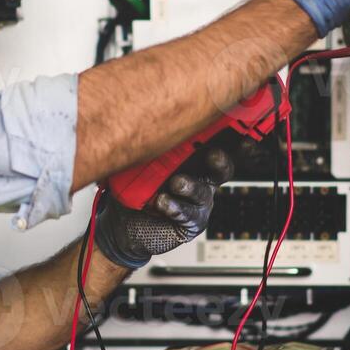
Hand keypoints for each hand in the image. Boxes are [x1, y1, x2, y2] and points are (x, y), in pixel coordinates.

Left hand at [94, 146, 234, 269]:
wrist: (121, 223)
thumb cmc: (132, 186)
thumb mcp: (139, 163)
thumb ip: (150, 150)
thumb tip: (147, 127)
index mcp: (192, 160)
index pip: (212, 145)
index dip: (224, 137)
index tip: (228, 134)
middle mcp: (200, 180)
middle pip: (220, 169)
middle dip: (220, 161)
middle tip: (212, 154)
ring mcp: (198, 203)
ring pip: (202, 192)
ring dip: (189, 186)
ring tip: (175, 183)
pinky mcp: (192, 223)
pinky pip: (189, 214)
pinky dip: (175, 207)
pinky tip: (162, 201)